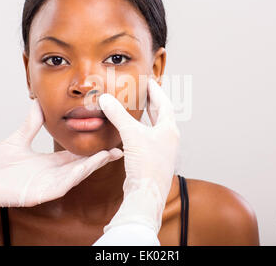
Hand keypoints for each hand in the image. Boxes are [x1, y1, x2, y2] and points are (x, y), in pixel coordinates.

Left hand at [0, 99, 122, 235]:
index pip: (76, 155)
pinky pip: (64, 183)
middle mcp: (52, 174)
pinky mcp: (41, 193)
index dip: (93, 148)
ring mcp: (48, 185)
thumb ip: (32, 123)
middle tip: (121, 147)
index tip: (108, 138)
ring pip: (77, 174)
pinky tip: (90, 165)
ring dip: (94, 165)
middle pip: (82, 165)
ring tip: (111, 153)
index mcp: (49, 163)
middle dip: (101, 157)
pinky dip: (78, 174)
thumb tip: (38, 103)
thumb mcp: (19, 138)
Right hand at [98, 77, 180, 233]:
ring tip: (136, 107)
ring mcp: (162, 149)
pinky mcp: (153, 159)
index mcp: (169, 129)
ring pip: (154, 126)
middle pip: (161, 114)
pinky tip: (131, 130)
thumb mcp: (131, 135)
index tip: (148, 80)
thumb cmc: (146, 166)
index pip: (164, 102)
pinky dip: (139, 129)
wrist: (146, 194)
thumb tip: (106, 99)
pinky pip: (147, 137)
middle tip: (142, 90)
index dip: (155, 90)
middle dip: (152, 101)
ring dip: (146, 116)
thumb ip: (118, 115)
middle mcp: (168, 138)